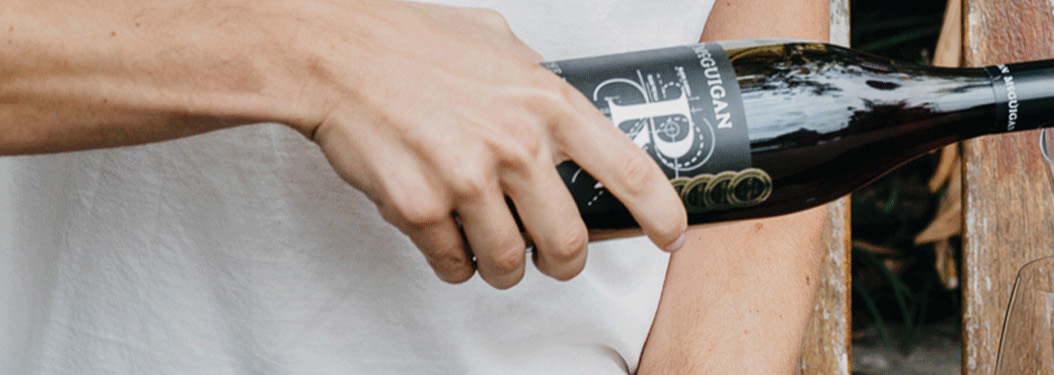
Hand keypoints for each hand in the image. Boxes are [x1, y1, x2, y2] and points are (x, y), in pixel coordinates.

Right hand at [287, 0, 686, 287]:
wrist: (334, 55)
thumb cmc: (412, 45)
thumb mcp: (501, 45)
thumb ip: (540, 85)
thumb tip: (567, 113)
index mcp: (549, 105)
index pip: (631, 172)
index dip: (661, 215)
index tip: (670, 236)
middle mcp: (517, 146)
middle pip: (570, 242)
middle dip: (564, 262)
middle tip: (553, 258)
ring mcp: (469, 180)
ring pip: (510, 264)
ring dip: (504, 267)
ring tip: (490, 248)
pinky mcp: (420, 208)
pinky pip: (453, 264)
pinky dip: (453, 262)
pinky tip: (446, 237)